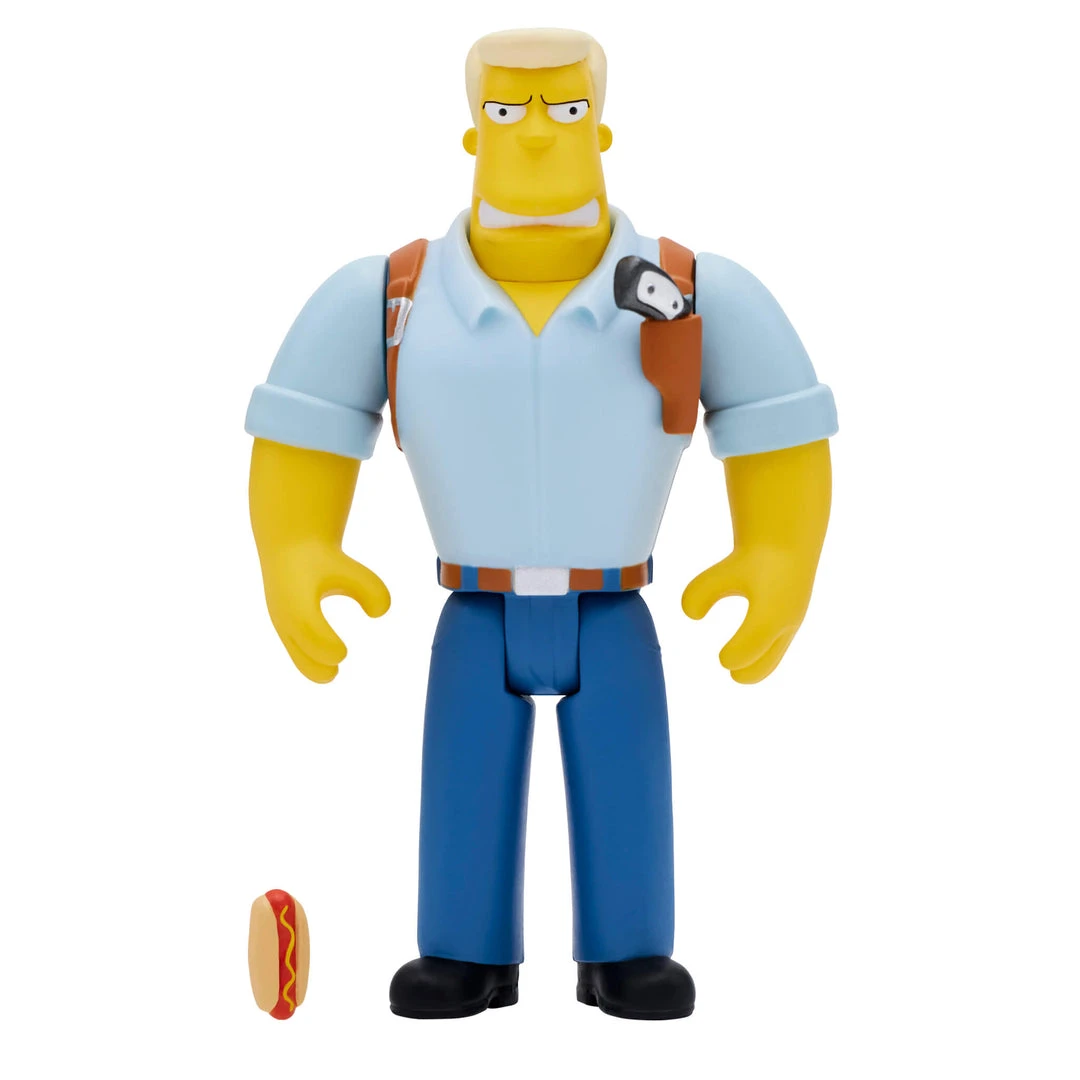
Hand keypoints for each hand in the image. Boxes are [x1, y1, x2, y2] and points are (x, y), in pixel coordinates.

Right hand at [260, 541, 390, 682]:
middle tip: (334, 674)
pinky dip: (310, 659)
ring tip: (331, 673)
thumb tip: (380, 612)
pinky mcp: (287, 626)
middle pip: (297, 648)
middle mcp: (284, 613)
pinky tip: (327, 665)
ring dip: (312, 665)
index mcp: (296, 598)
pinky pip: (297, 649)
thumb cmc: (325, 559)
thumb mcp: (350, 569)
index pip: (308, 629)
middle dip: (315, 664)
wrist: (293, 548)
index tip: (343, 654)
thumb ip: (370, 588)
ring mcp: (283, 622)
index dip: (325, 644)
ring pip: (295, 651)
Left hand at [682, 546, 812, 684]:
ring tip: (737, 669)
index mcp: (770, 615)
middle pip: (766, 665)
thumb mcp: (722, 573)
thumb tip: (691, 614)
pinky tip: (749, 651)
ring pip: (773, 657)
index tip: (722, 659)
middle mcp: (785, 623)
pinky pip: (775, 647)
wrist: (787, 541)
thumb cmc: (752, 558)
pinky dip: (761, 654)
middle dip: (748, 672)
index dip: (734, 657)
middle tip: (732, 673)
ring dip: (755, 664)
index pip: (749, 652)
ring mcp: (790, 623)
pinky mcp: (789, 620)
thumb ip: (700, 592)